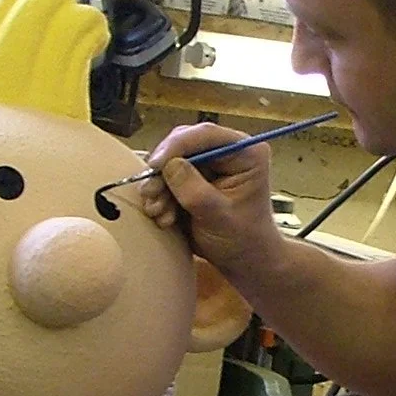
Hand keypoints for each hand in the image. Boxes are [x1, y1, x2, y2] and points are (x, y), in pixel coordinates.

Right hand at [140, 122, 284, 278]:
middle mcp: (227, 151)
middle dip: (163, 170)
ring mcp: (209, 164)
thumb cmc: (242, 240)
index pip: (207, 135)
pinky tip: (164, 217)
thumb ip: (195, 191)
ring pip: (171, 161)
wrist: (243, 260)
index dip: (178, 146)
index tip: (155, 165)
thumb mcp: (219, 217)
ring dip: (159, 187)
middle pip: (184, 144)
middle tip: (149, 194)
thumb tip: (169, 165)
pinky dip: (160, 196)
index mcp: (246, 153)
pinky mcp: (194, 177)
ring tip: (157, 213)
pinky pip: (167, 178)